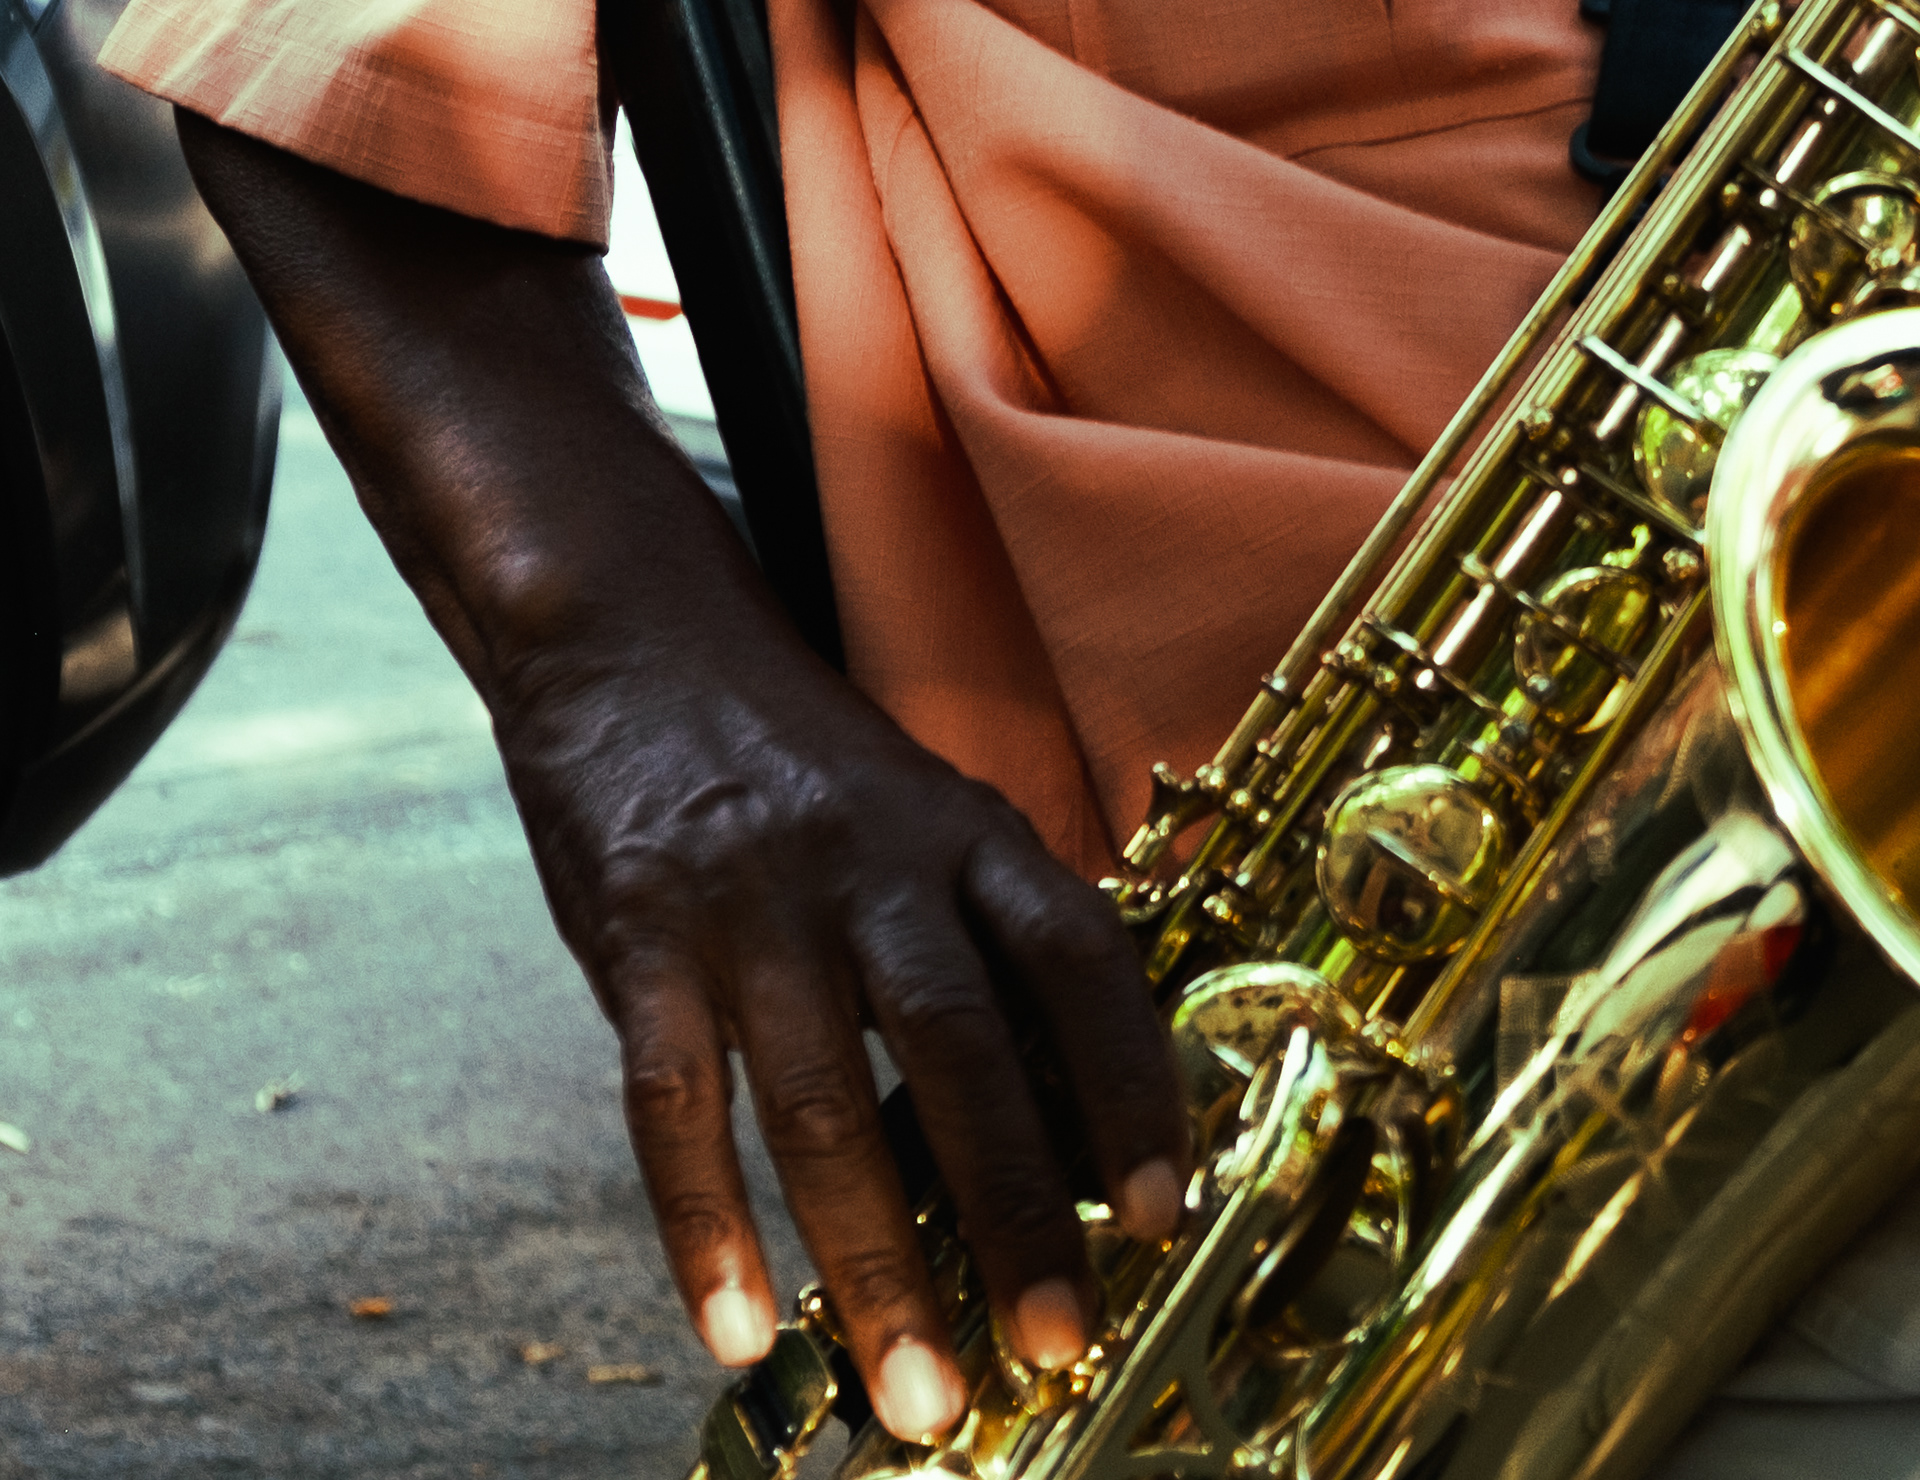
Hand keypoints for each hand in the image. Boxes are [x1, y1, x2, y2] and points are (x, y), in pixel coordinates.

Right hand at [178, 117, 1187, 1443]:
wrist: (638, 640)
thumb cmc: (801, 761)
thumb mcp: (921, 809)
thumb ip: (983, 931)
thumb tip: (1069, 1101)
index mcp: (966, 826)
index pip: (1080, 959)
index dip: (1131, 1082)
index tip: (1164, 1208)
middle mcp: (876, 864)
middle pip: (965, 1053)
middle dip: (1016, 1213)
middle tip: (1057, 1345)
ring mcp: (755, 905)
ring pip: (828, 1107)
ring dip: (874, 1264)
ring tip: (913, 1396)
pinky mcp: (641, 944)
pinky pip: (678, 1111)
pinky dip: (709, 1232)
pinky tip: (743, 1334)